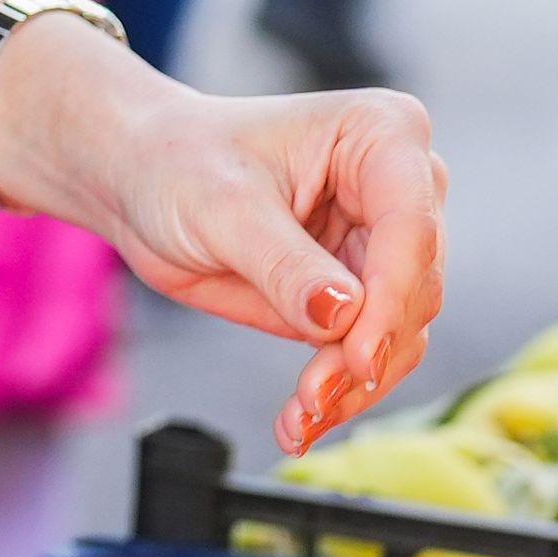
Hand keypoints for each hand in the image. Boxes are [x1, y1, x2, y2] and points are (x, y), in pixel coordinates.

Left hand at [0, 16, 446, 451]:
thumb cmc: (178, 164)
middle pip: (415, 287)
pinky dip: (341, 392)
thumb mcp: (223, 208)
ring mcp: (384, 244)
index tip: (358, 358)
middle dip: (367, 350)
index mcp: (382, 134)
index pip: (412, 225)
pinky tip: (301, 422)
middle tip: (313, 397)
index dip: (391, 297)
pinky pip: (369, 351)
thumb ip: (284, 263)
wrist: (142, 183)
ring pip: (401, 330)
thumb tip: (342, 316)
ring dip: (355, 384)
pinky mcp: (360, 291)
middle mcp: (402, 186)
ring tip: (301, 417)